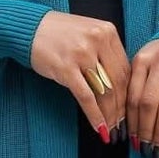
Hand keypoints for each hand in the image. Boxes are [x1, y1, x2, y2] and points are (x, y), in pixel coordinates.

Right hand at [29, 11, 128, 139]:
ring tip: (111, 130)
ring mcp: (82, 53)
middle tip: (122, 126)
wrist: (29, 27)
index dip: (129, 94)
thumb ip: (106, 54)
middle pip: (118, 82)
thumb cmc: (60, 34)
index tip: (129, 110)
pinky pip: (86, 97)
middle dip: (121, 108)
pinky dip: (94, 115)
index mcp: (108, 32)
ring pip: (105, 91)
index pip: (125, 69)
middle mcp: (98, 40)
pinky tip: (99, 127)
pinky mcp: (65, 67)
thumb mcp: (89, 35)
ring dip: (110, 115)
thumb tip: (121, 87)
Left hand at [126, 38, 158, 157]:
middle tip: (143, 150)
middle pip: (148, 104)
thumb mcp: (144, 65)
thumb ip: (134, 87)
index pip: (132, 97)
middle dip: (144, 131)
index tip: (129, 141)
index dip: (130, 122)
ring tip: (158, 150)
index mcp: (142, 59)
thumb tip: (124, 126)